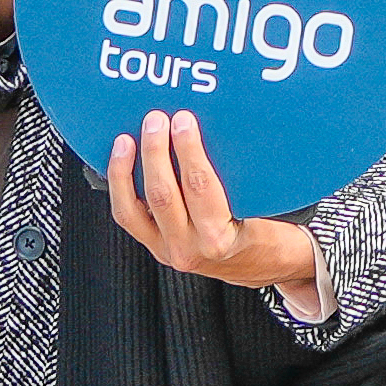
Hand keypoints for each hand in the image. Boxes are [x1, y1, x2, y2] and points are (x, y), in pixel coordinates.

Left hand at [100, 108, 324, 294]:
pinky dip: (120, 187)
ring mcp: (167, 249)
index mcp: (219, 238)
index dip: (189, 150)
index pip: (199, 187)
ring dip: (126, 170)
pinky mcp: (154, 245)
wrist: (258, 264)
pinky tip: (119, 163)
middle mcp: (189, 248)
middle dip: (155, 152)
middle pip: (163, 195)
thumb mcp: (264, 206)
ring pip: (133, 209)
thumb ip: (242, 176)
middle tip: (156, 121)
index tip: (184, 121)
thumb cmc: (266, 231)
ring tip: (126, 139)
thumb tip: (221, 130)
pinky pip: (127, 216)